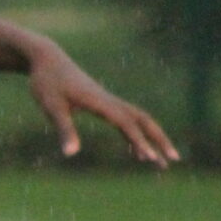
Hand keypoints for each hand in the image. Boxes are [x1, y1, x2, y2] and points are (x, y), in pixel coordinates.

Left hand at [27, 43, 177, 166]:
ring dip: (152, 138)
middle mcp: (110, 101)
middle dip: (160, 139)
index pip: (126, 124)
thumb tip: (71, 154)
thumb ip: (64, 129)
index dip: (139, 141)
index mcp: (100, 102)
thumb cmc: (46, 83)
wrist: (47, 59)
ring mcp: (108, 101)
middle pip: (143, 120)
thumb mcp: (51, 107)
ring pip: (138, 120)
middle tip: (174, 160)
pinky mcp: (102, 102)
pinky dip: (134, 135)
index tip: (151, 158)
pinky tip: (135, 150)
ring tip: (160, 161)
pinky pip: (125, 120)